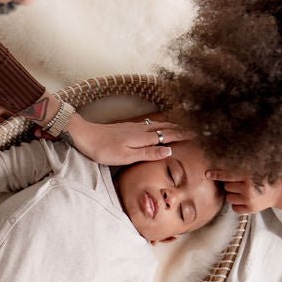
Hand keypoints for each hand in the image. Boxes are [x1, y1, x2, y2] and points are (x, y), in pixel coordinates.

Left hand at [62, 114, 193, 165]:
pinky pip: (148, 124)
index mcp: (142, 137)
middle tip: (194, 129)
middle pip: (164, 127)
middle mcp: (140, 130)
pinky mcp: (126, 127)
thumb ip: (148, 154)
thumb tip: (169, 151)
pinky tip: (156, 127)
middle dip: (180, 128)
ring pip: (156, 124)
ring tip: (180, 126)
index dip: (182, 135)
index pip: (168, 135)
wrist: (84, 135)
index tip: (196, 135)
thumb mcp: (126, 156)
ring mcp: (133, 127)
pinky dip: (158, 125)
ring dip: (170, 125)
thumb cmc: (103, 149)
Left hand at [206, 170, 281, 213]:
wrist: (278, 192)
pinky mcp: (251, 209)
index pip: (229, 175)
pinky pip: (234, 208)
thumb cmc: (263, 179)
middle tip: (241, 184)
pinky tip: (245, 200)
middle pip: (227, 186)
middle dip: (231, 185)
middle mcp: (249, 188)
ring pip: (229, 198)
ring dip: (233, 195)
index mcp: (250, 176)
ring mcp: (250, 200)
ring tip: (244, 192)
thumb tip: (218, 168)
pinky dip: (237, 205)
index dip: (217, 174)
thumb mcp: (254, 170)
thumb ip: (240, 169)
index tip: (207, 174)